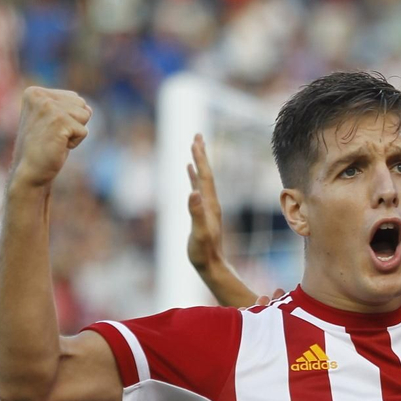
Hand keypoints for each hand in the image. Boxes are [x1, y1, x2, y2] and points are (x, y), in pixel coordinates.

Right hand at [10, 87, 90, 189]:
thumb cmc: (43, 146)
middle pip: (82, 104)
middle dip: (74, 123)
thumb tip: (89, 109)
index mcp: (34, 92)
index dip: (69, 118)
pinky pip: (84, 131)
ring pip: (85, 115)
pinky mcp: (59, 121)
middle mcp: (39, 96)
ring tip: (55, 139)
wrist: (29, 171)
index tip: (49, 128)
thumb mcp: (52, 120)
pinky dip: (75, 142)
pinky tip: (58, 146)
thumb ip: (68, 107)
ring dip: (75, 132)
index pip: (74, 98)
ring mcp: (48, 107)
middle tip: (53, 135)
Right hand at [185, 134, 225, 272]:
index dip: (200, 159)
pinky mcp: (202, 212)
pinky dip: (193, 177)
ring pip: (202, 179)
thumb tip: (192, 193)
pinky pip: (197, 189)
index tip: (196, 140)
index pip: (205, 176)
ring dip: (198, 163)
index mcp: (210, 204)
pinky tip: (189, 172)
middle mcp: (210, 202)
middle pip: (206, 173)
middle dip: (201, 155)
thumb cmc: (203, 251)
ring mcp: (206, 206)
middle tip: (197, 136)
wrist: (211, 265)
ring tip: (194, 148)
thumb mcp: (198, 233)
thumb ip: (196, 213)